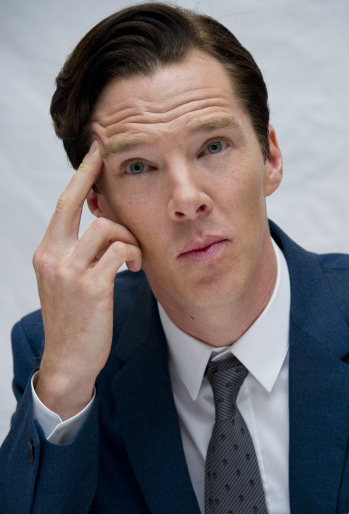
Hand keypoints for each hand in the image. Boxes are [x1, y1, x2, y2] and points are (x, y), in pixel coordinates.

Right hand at [32, 141, 141, 419]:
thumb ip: (79, 254)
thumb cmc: (75, 321)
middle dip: (94, 178)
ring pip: (108, 228)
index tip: (94, 152)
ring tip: (135, 257)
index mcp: (47, 253)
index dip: (81, 176)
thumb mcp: (67, 282)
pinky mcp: (90, 286)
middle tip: (109, 161)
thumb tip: (104, 226)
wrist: (68, 361)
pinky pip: (121, 252)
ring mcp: (69, 272)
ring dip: (129, 238)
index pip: (63, 206)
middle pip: (76, 204)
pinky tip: (136, 269)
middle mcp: (53, 257)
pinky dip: (134, 255)